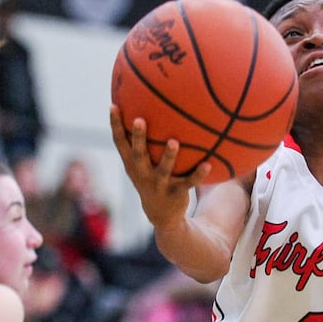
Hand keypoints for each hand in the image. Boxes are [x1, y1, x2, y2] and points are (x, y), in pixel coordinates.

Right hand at [108, 105, 209, 228]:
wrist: (162, 215)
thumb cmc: (153, 179)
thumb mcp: (144, 164)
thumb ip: (145, 142)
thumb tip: (153, 109)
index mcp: (132, 165)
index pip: (120, 143)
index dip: (115, 125)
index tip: (113, 106)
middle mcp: (142, 174)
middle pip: (138, 154)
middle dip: (137, 138)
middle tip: (138, 120)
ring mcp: (158, 185)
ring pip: (163, 169)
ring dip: (168, 156)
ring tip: (174, 142)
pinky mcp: (176, 193)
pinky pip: (188, 182)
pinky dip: (198, 174)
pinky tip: (208, 164)